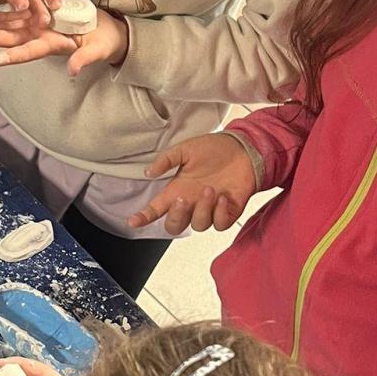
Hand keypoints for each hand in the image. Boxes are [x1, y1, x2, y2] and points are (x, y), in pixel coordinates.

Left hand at [0, 6, 126, 77]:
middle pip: (13, 40)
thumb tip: (73, 70)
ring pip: (12, 28)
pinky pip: (21, 16)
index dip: (10, 57)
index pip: (28, 52)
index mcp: (53, 45)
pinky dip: (5, 15)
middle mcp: (42, 37)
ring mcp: (41, 27)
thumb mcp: (97, 50)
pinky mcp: (44, 16)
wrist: (108, 32)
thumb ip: (84, 58)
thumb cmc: (104, 42)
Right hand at [128, 133, 256, 234]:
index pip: (157, 209)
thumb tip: (148, 172)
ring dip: (202, 209)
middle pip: (175, 226)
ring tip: (210, 189)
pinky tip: (223, 197)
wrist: (243, 149)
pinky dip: (220, 213)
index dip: (144, 216)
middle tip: (183, 199)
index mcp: (178, 189)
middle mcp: (191, 203)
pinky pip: (219, 224)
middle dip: (176, 216)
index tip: (133, 221)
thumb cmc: (214, 149)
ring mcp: (209, 209)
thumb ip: (166, 160)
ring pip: (198, 225)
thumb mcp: (186, 149)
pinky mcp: (227, 213)